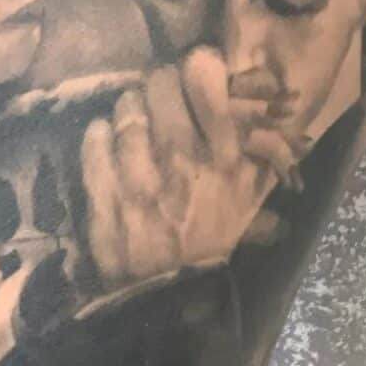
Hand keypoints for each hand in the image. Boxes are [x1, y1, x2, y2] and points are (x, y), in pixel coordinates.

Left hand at [80, 46, 311, 288]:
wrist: (170, 299)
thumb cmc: (210, 244)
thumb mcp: (249, 201)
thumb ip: (261, 157)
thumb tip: (271, 112)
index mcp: (225, 159)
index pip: (206, 78)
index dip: (198, 66)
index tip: (194, 75)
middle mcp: (184, 160)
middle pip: (159, 84)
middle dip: (157, 87)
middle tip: (157, 99)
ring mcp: (141, 178)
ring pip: (125, 111)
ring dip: (128, 111)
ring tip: (132, 124)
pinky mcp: (105, 196)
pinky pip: (94, 142)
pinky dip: (98, 136)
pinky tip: (105, 142)